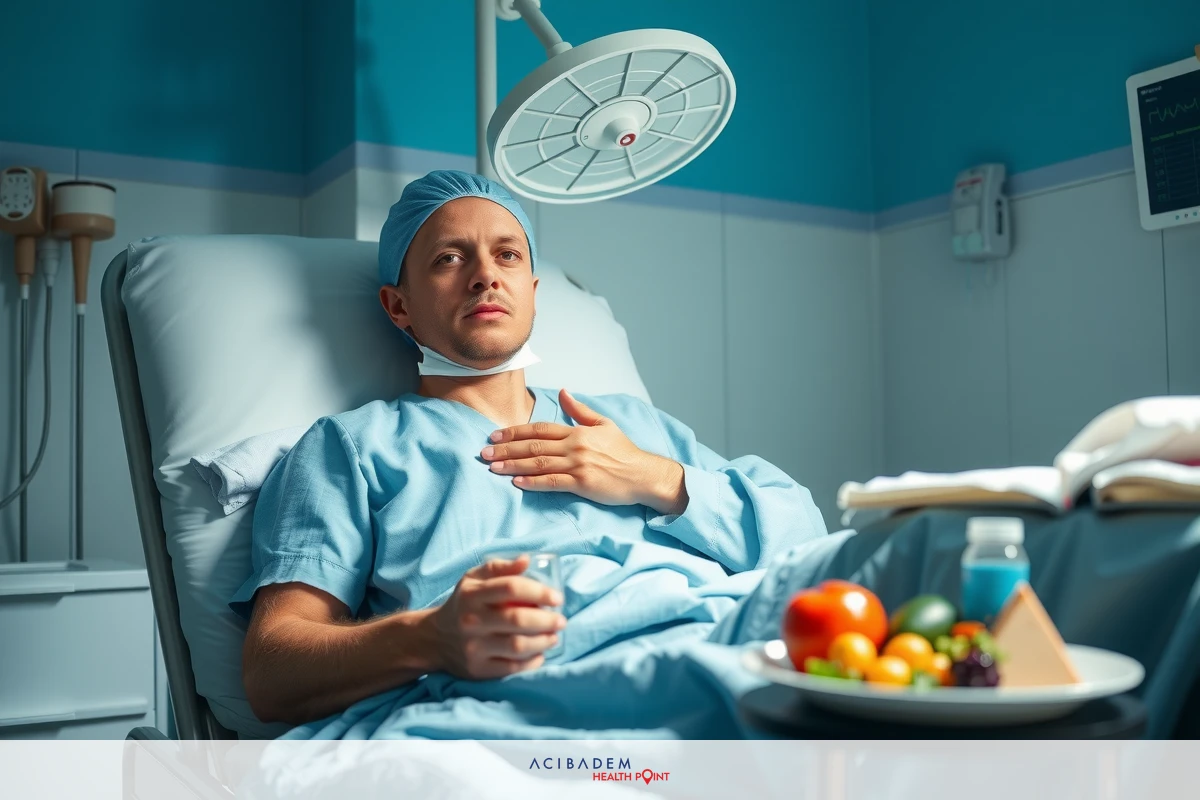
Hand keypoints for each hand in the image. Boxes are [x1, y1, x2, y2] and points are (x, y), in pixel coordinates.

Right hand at [428, 555, 566, 679]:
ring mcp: (474, 647)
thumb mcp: (473, 579)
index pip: (510, 588)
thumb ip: (500, 567)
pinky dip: (532, 661)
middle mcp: (471, 621)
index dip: (538, 592)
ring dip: (543, 642)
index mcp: (472, 594)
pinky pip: (512, 667)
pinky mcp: (478, 669)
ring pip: (517, 646)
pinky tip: (541, 653)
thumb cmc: (463, 603)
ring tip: (554, 636)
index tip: (557, 598)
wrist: (435, 639)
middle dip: (546, 620)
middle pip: (517, 620)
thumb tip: (528, 560)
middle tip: (561, 620)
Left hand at [482, 389, 687, 514]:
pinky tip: (517, 482)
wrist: (643, 474)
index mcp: (577, 431)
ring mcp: (578, 465)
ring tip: (493, 468)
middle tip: (484, 453)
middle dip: (506, 449)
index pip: (539, 429)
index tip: (495, 435)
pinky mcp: (583, 483)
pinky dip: (533, 482)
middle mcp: (575, 446)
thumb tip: (563, 391)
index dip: (515, 431)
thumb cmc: (624, 452)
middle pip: (533, 446)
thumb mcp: (604, 424)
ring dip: (513, 465)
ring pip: (539, 463)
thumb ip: (580, 410)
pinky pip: (552, 482)